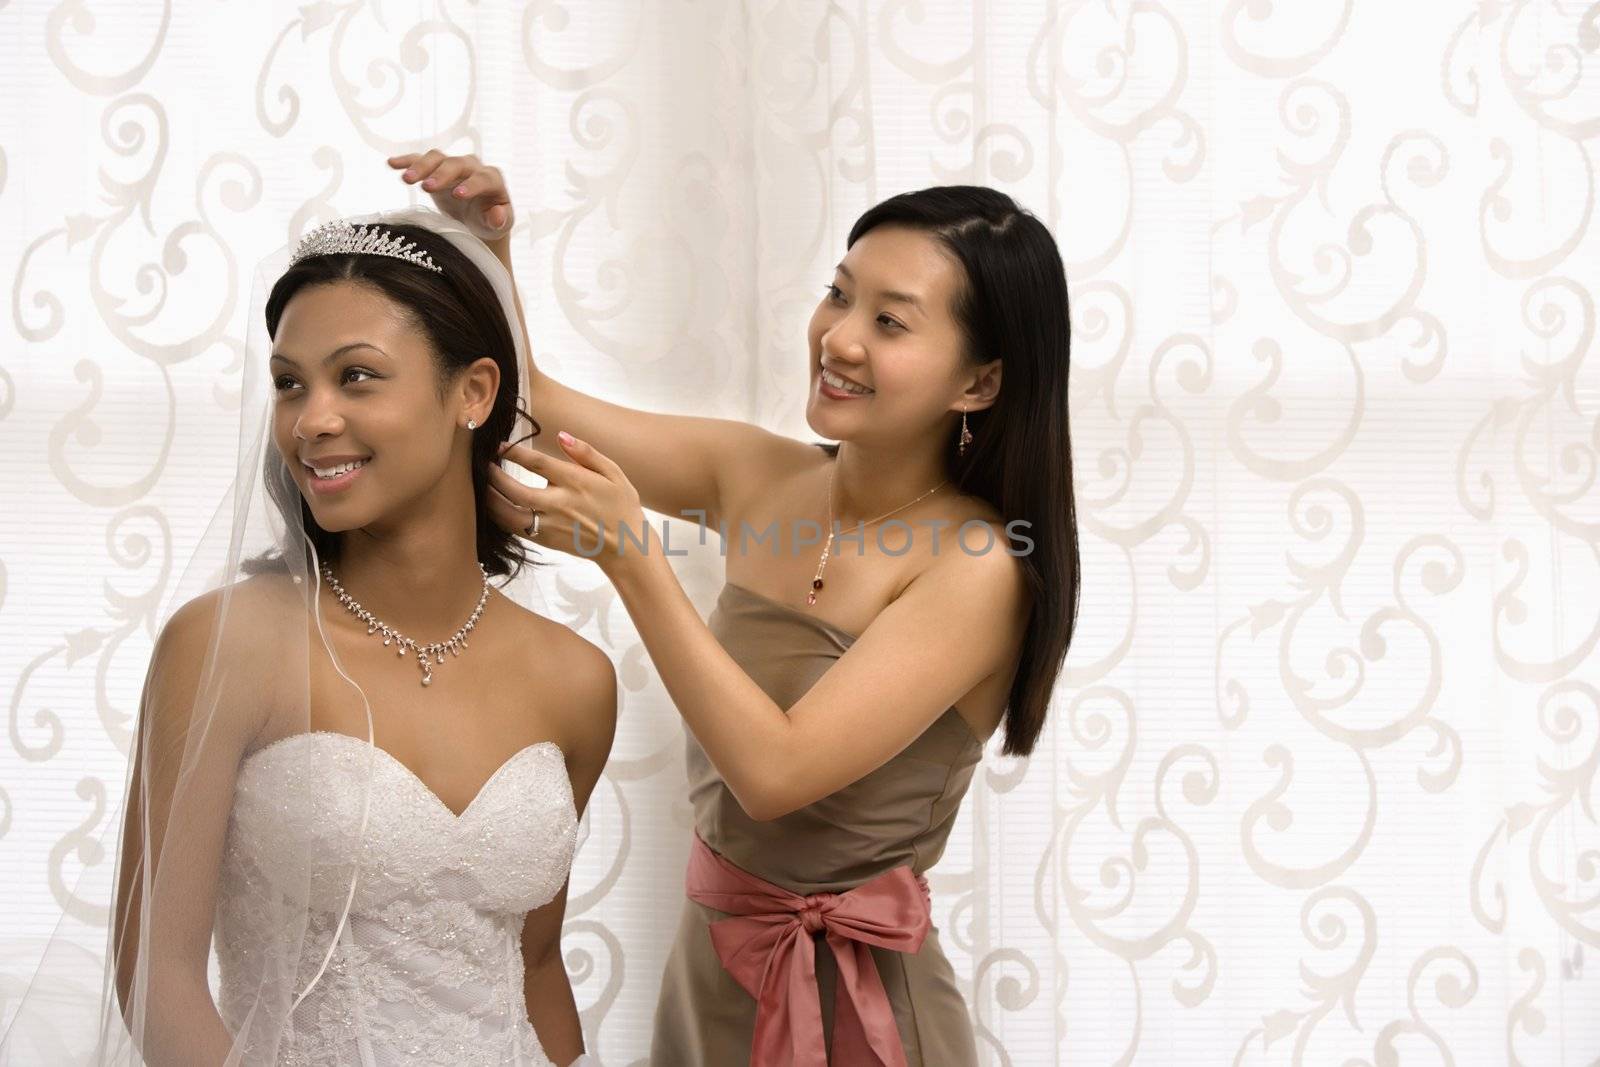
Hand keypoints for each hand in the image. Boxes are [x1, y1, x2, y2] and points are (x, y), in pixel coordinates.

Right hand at [386, 150, 512, 242]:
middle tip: (426, 188)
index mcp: (493, 181)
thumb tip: (497, 216)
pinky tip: (392, 164)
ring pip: (437, 158)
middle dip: (442, 174)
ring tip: (406, 179)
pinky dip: (407, 161)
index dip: (471, 185)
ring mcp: (452, 166)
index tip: (457, 195)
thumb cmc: (489, 221)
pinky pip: (419, 159)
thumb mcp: (499, 225)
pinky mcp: (435, 168)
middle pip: (457, 164)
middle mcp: (473, 167)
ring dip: (421, 166)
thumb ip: (500, 220)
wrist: (477, 216)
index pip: (483, 179)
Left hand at [488, 432, 651, 570]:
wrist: (626, 546)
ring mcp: (551, 525)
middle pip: (516, 492)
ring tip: (482, 486)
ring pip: (509, 515)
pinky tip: (493, 506)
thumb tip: (561, 435)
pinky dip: (499, 517)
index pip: (538, 464)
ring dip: (491, 500)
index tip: (499, 445)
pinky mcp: (546, 541)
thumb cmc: (620, 505)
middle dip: (494, 477)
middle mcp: (561, 505)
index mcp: (576, 483)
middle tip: (483, 465)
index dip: (514, 452)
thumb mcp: (613, 473)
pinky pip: (515, 529)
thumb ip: (586, 453)